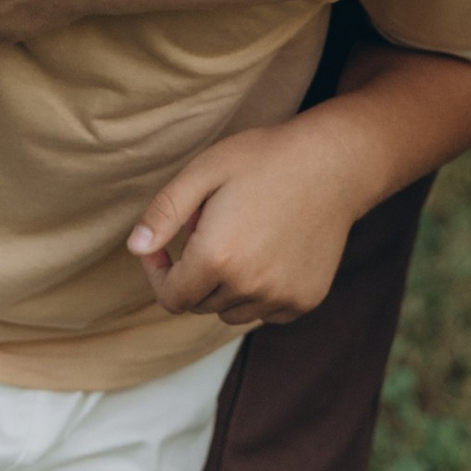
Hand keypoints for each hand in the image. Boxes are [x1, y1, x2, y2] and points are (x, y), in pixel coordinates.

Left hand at [128, 120, 360, 325]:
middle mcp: (249, 286)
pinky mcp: (305, 300)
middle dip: (194, 273)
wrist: (335, 163)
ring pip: (231, 311)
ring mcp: (281, 297)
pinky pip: (265, 311)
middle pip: (200, 304)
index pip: (171, 298)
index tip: (160, 250)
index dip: (159, 275)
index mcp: (217, 258)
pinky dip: (258, 292)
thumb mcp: (205, 170)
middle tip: (211, 227)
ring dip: (225, 286)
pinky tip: (268, 252)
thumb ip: (164, 212)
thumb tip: (135, 249)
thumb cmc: (266, 159)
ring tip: (241, 238)